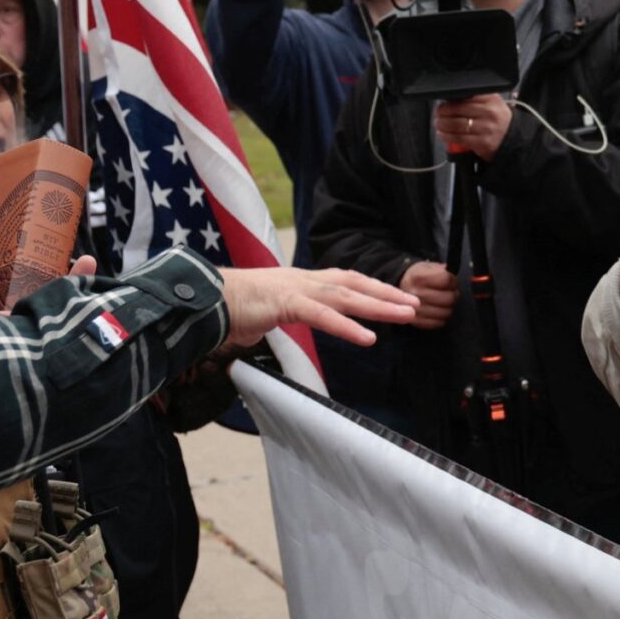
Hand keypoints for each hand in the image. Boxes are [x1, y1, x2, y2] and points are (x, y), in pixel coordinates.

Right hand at [219, 265, 417, 350]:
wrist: (203, 299)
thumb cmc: (228, 308)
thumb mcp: (262, 313)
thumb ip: (270, 321)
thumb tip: (258, 334)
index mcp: (301, 281)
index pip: (345, 280)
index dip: (372, 288)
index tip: (397, 297)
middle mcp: (303, 280)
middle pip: (354, 284)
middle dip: (386, 294)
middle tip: (416, 305)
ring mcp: (295, 289)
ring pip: (346, 296)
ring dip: (378, 306)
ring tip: (406, 316)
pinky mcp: (284, 303)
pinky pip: (322, 316)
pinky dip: (347, 326)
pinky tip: (368, 338)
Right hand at [398, 260, 458, 330]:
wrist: (402, 288)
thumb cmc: (418, 277)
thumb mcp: (428, 267)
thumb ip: (442, 269)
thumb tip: (453, 273)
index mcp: (418, 277)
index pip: (447, 280)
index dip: (453, 281)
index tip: (452, 281)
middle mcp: (415, 294)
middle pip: (449, 298)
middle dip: (453, 294)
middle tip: (449, 292)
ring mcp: (415, 309)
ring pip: (446, 312)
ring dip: (448, 307)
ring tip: (443, 301)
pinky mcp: (417, 322)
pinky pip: (439, 323)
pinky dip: (442, 317)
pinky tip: (438, 310)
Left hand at [433, 93, 511, 160]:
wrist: (514, 140)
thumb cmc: (500, 122)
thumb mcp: (494, 104)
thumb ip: (477, 99)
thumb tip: (452, 98)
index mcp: (491, 100)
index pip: (465, 96)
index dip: (450, 101)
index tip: (443, 104)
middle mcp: (489, 113)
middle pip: (458, 109)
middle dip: (443, 112)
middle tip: (437, 114)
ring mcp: (486, 128)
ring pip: (456, 124)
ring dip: (442, 124)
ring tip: (438, 124)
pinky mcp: (482, 143)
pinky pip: (459, 138)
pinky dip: (447, 136)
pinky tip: (443, 134)